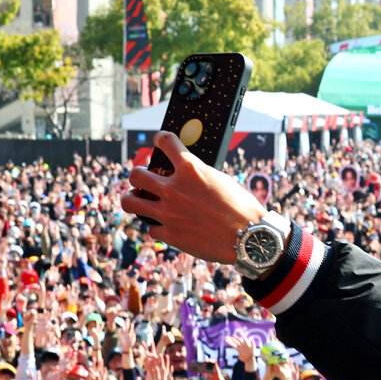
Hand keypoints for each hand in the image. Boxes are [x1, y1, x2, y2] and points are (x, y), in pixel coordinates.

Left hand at [123, 133, 270, 263]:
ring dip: (133, 199)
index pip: (165, 141)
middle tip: (144, 180)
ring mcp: (168, 213)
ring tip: (139, 201)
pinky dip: (158, 227)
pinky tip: (167, 227)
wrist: (251, 239)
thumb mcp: (222, 181)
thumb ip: (198, 175)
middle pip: (135, 174)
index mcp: (191, 169)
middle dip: (138, 176)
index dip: (161, 139)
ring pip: (129, 201)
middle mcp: (174, 189)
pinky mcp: (170, 234)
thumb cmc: (243, 209)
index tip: (159, 141)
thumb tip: (185, 175)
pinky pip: (151, 228)